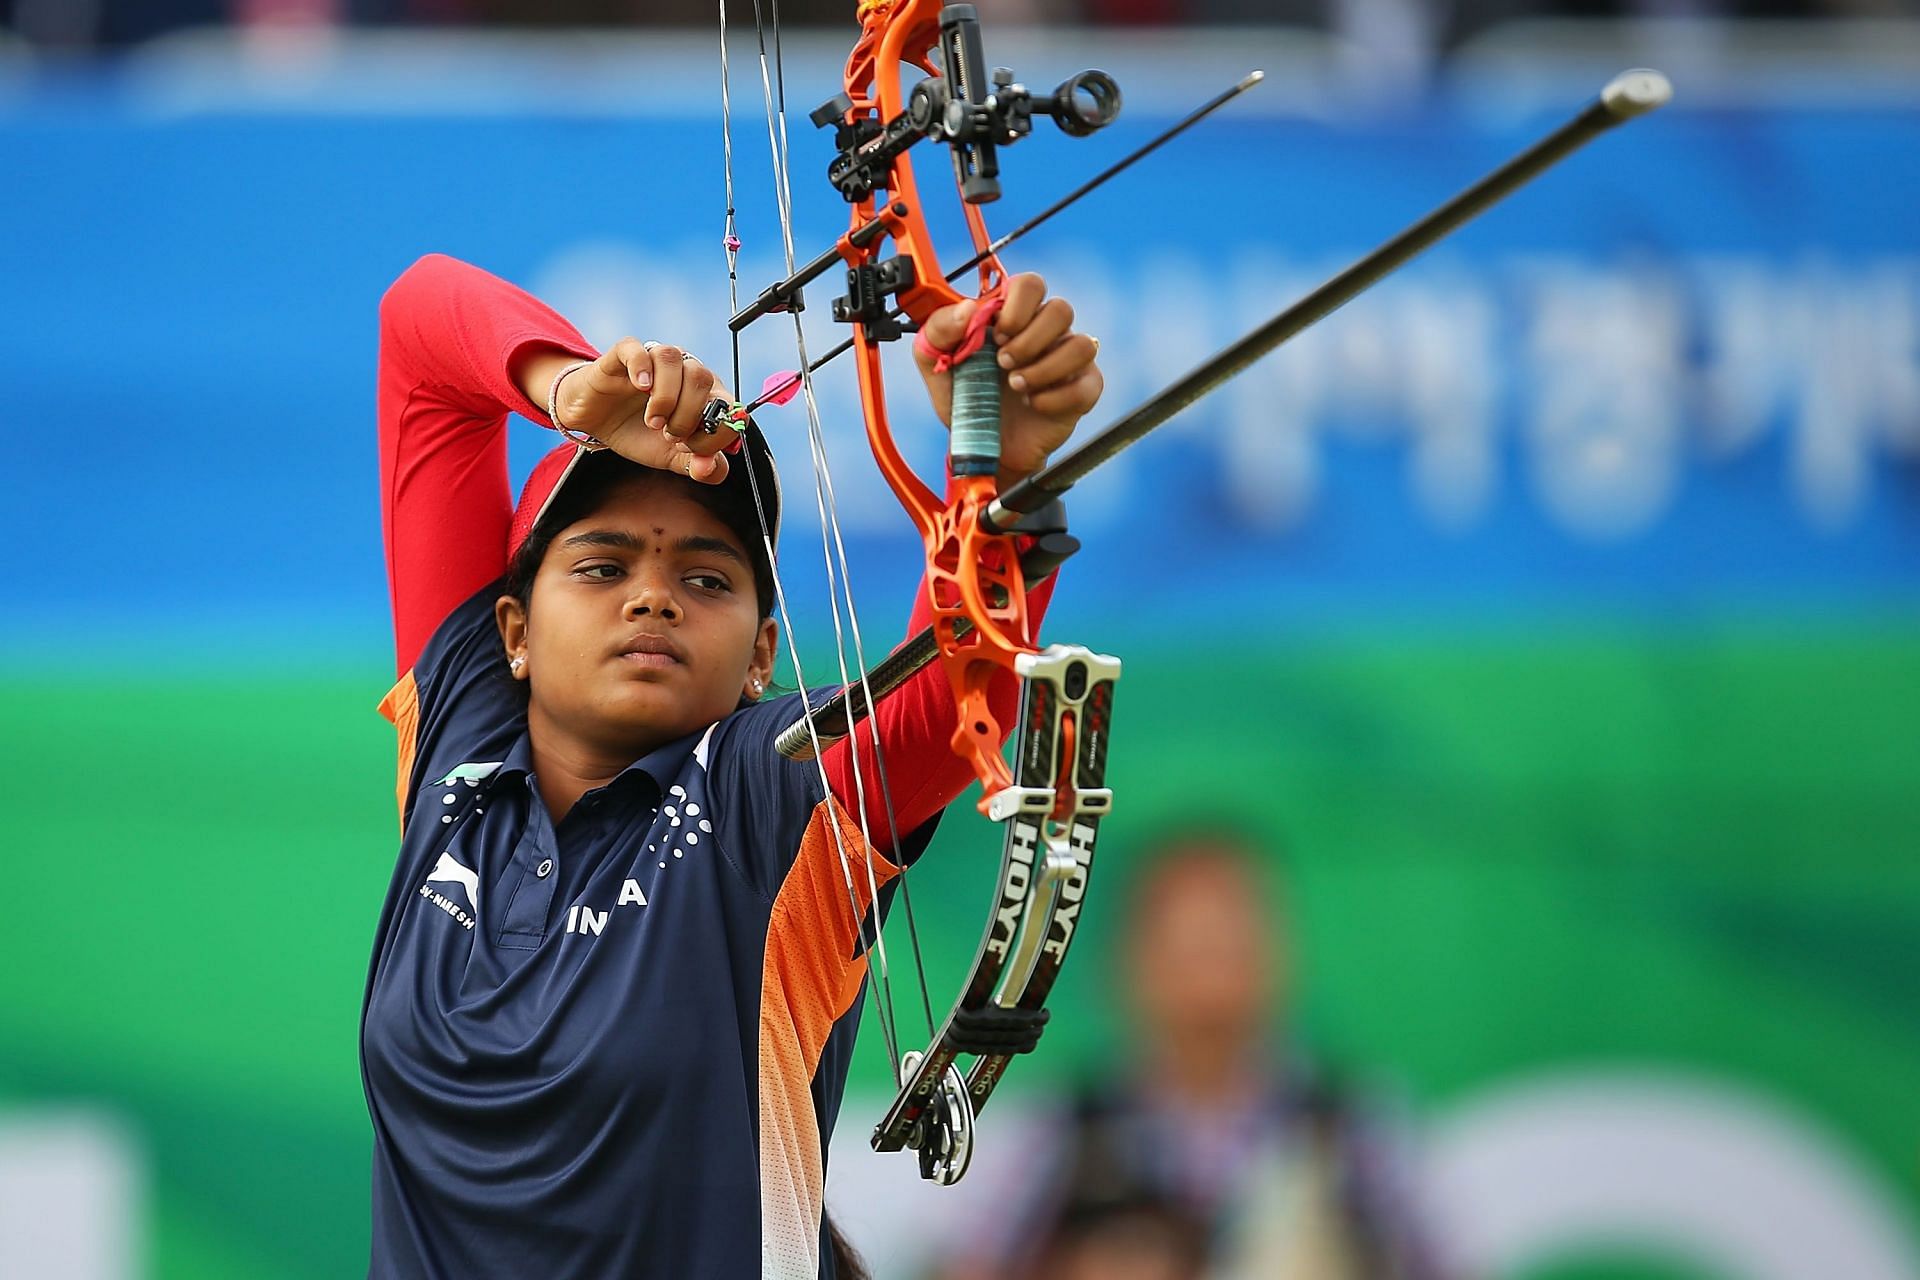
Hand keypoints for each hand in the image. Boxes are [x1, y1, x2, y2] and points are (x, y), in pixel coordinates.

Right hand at [550, 340, 738, 482]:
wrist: (595, 422)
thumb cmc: (638, 433)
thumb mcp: (671, 457)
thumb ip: (696, 466)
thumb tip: (710, 468)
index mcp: (704, 393)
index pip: (729, 404)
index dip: (715, 431)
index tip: (691, 448)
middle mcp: (683, 369)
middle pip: (702, 378)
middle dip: (688, 415)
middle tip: (668, 435)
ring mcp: (653, 359)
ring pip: (673, 358)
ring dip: (665, 396)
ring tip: (653, 421)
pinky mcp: (622, 355)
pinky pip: (636, 349)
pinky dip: (641, 367)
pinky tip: (640, 387)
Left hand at [913, 273, 1103, 490]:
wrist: (982, 445)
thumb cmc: (966, 399)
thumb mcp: (936, 364)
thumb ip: (939, 329)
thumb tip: (967, 308)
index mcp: (1013, 317)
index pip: (1031, 284)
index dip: (1017, 306)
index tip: (996, 335)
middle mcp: (1046, 332)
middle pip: (1061, 309)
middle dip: (1029, 339)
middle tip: (1002, 364)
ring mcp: (1067, 361)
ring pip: (1081, 344)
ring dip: (1045, 368)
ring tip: (1017, 386)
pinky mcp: (1082, 390)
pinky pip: (1088, 383)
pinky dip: (1057, 396)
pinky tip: (1034, 404)